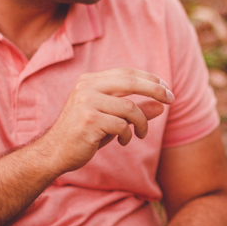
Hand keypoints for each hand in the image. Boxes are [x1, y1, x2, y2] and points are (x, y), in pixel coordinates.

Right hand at [36, 68, 173, 174]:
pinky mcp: (88, 120)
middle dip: (155, 90)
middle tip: (171, 100)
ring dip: (141, 123)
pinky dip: (128, 135)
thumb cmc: (86, 134)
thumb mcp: (113, 119)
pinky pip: (121, 125)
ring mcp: (86, 103)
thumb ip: (135, 111)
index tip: (167, 89)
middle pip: (131, 82)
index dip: (150, 79)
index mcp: (90, 81)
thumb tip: (162, 105)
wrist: (55, 153)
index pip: (127, 73)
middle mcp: (87, 87)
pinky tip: (123, 141)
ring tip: (140, 134)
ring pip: (129, 108)